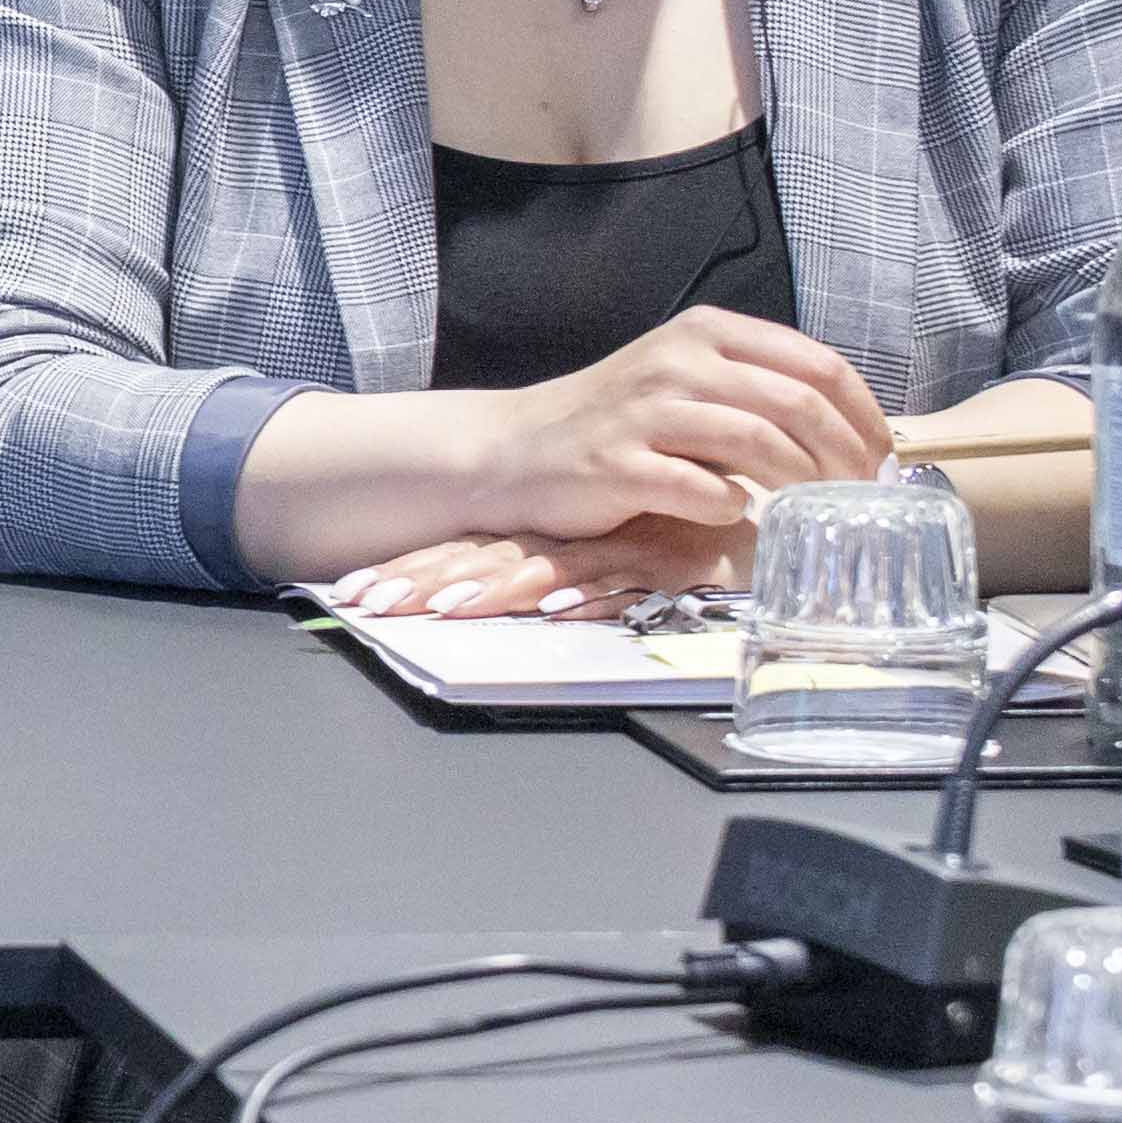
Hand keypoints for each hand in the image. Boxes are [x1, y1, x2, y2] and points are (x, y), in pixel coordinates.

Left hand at [325, 518, 753, 620]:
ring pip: (537, 570)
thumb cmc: (693, 536)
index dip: (414, 571)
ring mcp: (615, 550)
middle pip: (485, 560)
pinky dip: (583, 595)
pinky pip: (616, 582)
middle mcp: (578, 540)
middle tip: (363, 602)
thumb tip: (525, 603)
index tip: (355, 594)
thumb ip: (580, 576)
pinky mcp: (662, 563)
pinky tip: (549, 608)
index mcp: (557, 537)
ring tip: (432, 609)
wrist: (767, 514)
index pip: (471, 553)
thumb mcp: (618, 558)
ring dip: (486, 590)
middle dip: (421, 581)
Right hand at [456, 307, 894, 553]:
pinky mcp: (619, 465)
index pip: (818, 364)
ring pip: (759, 442)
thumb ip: (757, 392)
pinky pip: (702, 490)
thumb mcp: (688, 382)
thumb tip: (852, 436)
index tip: (885, 459)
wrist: (516, 450)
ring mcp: (646, 411)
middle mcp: (678, 361)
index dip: (865, 415)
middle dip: (846, 456)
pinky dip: (734, 509)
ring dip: (802, 485)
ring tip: (815, 512)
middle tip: (862, 496)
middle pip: (798, 403)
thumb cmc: (619, 422)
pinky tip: (735, 515)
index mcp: (705, 332)